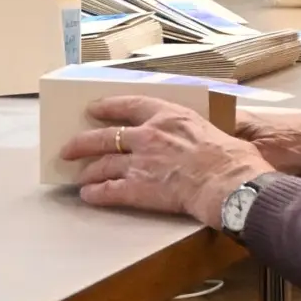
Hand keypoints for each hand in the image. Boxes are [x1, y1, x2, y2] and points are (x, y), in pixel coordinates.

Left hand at [62, 94, 273, 225]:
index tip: (93, 108)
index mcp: (169, 116)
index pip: (129, 105)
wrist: (229, 183)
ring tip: (79, 177)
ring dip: (88, 171)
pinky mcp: (139, 187)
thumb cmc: (232, 159)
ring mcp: (141, 161)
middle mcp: (149, 135)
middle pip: (105, 136)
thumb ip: (193, 131)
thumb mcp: (212, 129)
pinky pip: (109, 190)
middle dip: (82, 143)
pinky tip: (88, 196)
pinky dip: (95, 193)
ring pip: (103, 164)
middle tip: (68, 148)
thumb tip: (197, 138)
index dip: (108, 106)